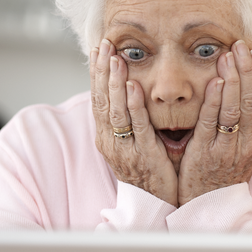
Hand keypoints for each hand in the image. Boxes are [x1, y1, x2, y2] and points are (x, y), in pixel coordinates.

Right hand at [90, 39, 178, 205]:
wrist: (153, 206)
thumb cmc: (147, 173)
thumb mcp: (132, 143)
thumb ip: (129, 119)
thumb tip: (129, 91)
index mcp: (106, 137)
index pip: (98, 99)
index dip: (97, 74)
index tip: (98, 50)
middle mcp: (110, 141)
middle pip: (102, 100)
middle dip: (102, 71)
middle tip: (104, 45)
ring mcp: (125, 149)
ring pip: (116, 111)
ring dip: (115, 83)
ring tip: (115, 59)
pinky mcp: (143, 155)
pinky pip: (137, 127)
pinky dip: (134, 106)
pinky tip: (133, 87)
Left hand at [177, 40, 251, 205]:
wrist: (208, 205)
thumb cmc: (222, 170)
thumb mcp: (241, 144)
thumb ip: (244, 117)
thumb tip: (247, 86)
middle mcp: (249, 143)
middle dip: (248, 70)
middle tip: (243, 45)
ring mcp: (229, 149)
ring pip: (235, 109)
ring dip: (233, 80)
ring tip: (229, 56)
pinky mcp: (207, 154)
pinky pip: (212, 123)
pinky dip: (215, 101)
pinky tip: (215, 82)